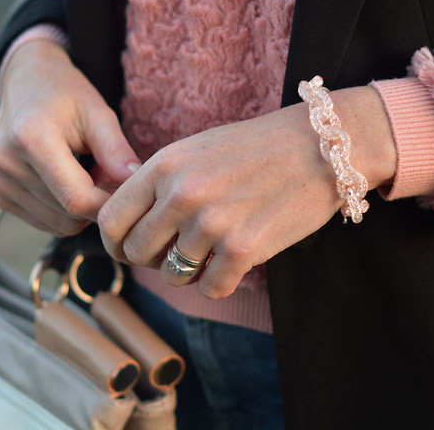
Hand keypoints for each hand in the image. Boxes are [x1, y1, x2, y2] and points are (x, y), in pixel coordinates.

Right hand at [0, 38, 140, 235]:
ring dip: (82, 209)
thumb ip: (116, 150)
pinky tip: (70, 181)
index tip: (130, 193)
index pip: (76, 198)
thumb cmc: (65, 95)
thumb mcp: (97, 113)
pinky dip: (64, 211)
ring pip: (58, 224)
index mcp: (31, 139)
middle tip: (109, 175)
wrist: (25, 83)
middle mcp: (7, 164)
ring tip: (89, 174)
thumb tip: (135, 183)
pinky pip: (44, 222)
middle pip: (68, 214)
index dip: (109, 204)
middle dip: (98, 204)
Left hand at [97, 86, 395, 298]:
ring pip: (172, 275)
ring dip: (187, 271)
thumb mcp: (198, 149)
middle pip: (136, 252)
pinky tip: (231, 265)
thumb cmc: (259, 146)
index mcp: (165, 165)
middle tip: (174, 253)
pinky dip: (217, 283)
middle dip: (151, 259)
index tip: (129, 247)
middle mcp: (182, 194)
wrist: (323, 145)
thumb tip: (127, 222)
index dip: (115, 241)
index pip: (111, 219)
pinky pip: (209, 289)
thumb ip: (160, 181)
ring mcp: (212, 223)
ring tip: (209, 254)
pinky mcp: (244, 249)